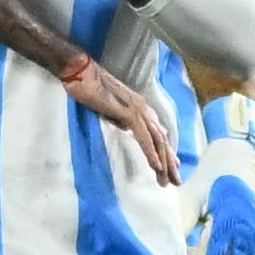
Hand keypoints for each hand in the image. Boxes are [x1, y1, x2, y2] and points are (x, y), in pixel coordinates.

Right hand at [62, 56, 176, 182]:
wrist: (79, 72)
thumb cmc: (89, 89)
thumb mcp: (109, 109)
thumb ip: (121, 119)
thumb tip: (127, 128)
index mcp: (140, 108)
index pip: (157, 134)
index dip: (166, 152)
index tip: (171, 168)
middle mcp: (144, 108)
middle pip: (161, 140)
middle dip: (169, 163)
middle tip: (175, 182)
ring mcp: (138, 109)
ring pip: (157, 141)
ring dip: (163, 163)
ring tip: (167, 180)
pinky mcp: (129, 112)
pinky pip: (144, 137)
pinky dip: (151, 153)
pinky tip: (156, 166)